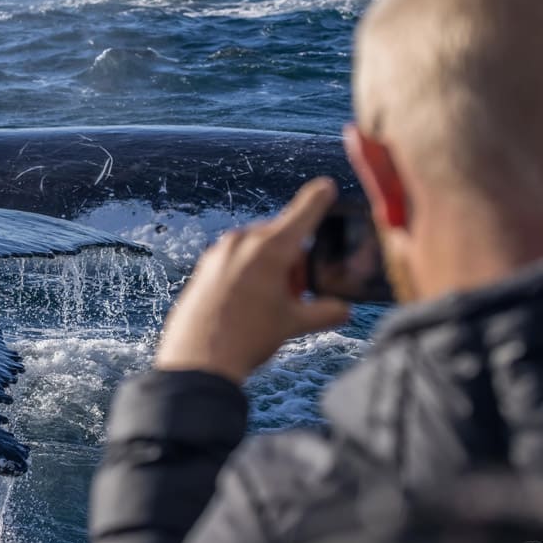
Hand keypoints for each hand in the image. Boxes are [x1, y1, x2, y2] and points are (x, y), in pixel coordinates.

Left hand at [154, 177, 350, 384]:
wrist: (198, 358)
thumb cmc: (247, 337)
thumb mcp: (293, 324)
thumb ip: (325, 312)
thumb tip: (344, 310)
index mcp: (270, 248)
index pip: (302, 213)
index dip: (318, 199)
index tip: (326, 185)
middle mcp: (243, 241)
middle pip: (281, 237)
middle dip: (294, 259)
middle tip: (297, 292)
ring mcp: (220, 251)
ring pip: (258, 248)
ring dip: (272, 266)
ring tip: (273, 302)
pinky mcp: (205, 265)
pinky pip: (236, 258)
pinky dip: (250, 271)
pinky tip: (249, 303)